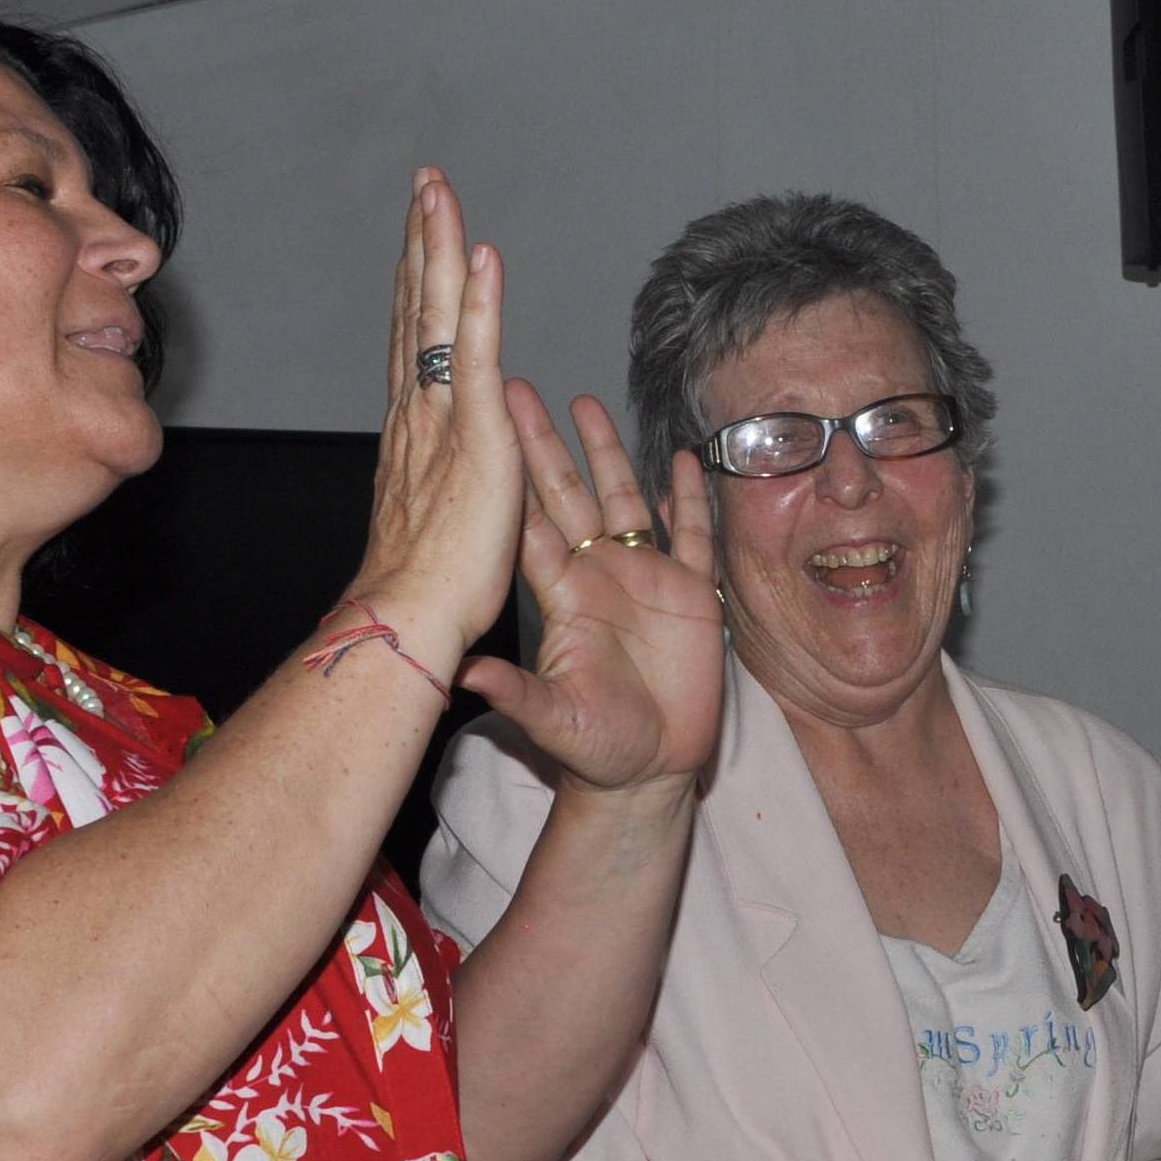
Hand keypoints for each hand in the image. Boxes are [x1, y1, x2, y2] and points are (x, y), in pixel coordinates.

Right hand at [343, 170, 522, 671]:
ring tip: (439, 192)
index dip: (419, 285)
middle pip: (417, 310)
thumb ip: (441, 484)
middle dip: (421, 242)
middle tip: (425, 185)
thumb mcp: (437, 520)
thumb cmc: (426, 589)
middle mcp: (418, 413)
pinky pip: (476, 354)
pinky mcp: (474, 435)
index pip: (417, 341)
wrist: (410, 615)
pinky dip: (477, 301)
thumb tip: (444, 474)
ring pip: (436, 315)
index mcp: (415, 432)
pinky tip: (480, 253)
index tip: (422, 236)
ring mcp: (443, 418)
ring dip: (439, 247)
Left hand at [457, 396, 722, 792]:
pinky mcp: (691, 595)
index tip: (483, 431)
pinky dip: (690, 499)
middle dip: (543, 443)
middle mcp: (597, 577)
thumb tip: (467, 675)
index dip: (508, 477)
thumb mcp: (553, 722)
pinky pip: (693, 536)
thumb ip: (516, 694)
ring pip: (624, 500)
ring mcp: (644, 581)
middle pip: (568, 495)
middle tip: (517, 388)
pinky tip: (684, 460)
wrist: (649, 772)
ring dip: (606, 453)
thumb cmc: (596, 751)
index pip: (529, 525)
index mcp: (562, 597)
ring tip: (586, 403)